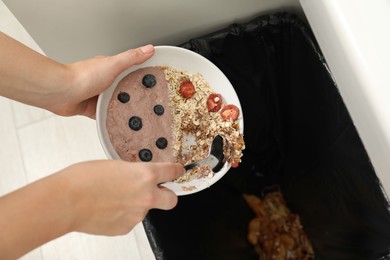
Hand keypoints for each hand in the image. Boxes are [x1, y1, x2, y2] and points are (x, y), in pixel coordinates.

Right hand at [0, 160, 183, 258]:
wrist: (66, 201)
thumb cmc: (84, 179)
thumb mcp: (116, 165)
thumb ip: (134, 172)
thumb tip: (138, 177)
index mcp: (146, 175)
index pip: (172, 172)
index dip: (177, 171)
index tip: (179, 171)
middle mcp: (147, 196)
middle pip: (172, 199)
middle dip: (168, 195)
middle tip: (157, 191)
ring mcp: (137, 214)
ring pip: (145, 209)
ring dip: (137, 204)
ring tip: (114, 198)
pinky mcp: (126, 228)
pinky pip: (130, 219)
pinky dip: (123, 214)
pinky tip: (108, 208)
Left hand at [57, 45, 154, 117]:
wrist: (61, 93)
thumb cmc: (83, 76)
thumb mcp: (113, 64)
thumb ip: (131, 58)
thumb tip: (148, 49)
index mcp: (110, 68)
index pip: (131, 70)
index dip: (143, 74)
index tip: (155, 80)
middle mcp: (105, 81)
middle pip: (125, 89)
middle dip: (136, 95)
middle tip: (150, 102)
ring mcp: (99, 96)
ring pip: (117, 103)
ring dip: (124, 108)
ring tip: (138, 114)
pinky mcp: (93, 109)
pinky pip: (107, 115)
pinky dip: (113, 119)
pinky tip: (122, 122)